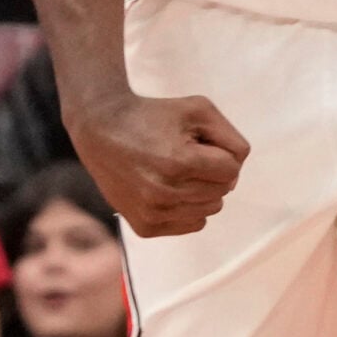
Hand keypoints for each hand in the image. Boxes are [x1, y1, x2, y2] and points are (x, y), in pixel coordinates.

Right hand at [65, 92, 247, 235]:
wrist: (101, 128)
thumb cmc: (154, 115)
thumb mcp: (199, 110)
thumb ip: (231, 138)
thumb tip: (236, 172)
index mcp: (179, 162)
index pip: (232, 170)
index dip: (220, 153)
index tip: (199, 143)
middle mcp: (165, 193)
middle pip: (222, 192)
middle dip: (212, 171)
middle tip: (185, 154)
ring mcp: (153, 213)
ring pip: (209, 210)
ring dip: (201, 190)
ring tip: (175, 170)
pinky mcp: (144, 227)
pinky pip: (192, 224)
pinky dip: (188, 207)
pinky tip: (168, 188)